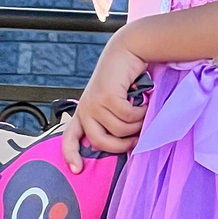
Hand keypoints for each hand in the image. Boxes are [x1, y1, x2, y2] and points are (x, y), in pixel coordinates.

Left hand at [61, 33, 151, 173]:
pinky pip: (128, 116)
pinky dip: (141, 112)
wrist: (126, 50)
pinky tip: (145, 103)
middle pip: (101, 143)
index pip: (70, 138)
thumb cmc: (125, 77)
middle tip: (137, 139)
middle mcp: (85, 109)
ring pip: (119, 130)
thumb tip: (126, 142)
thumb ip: (112, 119)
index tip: (77, 169)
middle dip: (123, 145)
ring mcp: (94, 103)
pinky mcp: (106, 97)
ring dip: (137, 124)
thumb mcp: (114, 100)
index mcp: (84, 112)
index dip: (71, 155)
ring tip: (144, 112)